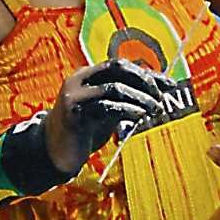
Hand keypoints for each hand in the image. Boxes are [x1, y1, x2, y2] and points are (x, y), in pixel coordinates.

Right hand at [45, 59, 178, 173]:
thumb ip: (124, 99)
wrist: (51, 153)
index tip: (169, 85)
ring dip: (140, 98)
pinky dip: (128, 109)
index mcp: (87, 76)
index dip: (147, 74)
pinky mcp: (74, 114)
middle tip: (161, 96)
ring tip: (155, 108)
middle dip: (144, 80)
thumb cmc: (82, 132)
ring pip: (114, 87)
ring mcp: (74, 95)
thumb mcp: (105, 111)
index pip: (121, 66)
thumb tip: (156, 93)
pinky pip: (106, 106)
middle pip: (117, 68)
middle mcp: (79, 80)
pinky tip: (140, 116)